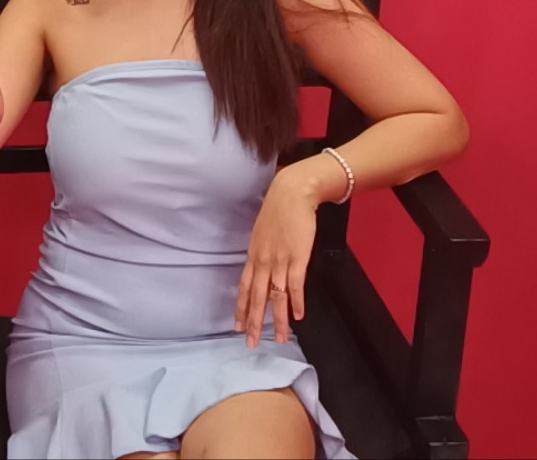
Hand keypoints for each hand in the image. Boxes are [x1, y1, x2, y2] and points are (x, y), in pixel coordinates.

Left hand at [234, 171, 318, 347]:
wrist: (292, 194)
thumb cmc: (278, 210)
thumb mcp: (262, 232)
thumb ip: (261, 251)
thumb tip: (262, 266)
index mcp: (254, 254)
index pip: (245, 287)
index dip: (242, 307)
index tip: (238, 325)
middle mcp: (263, 260)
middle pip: (257, 297)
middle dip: (254, 322)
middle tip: (251, 343)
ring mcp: (280, 260)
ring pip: (276, 297)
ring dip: (278, 320)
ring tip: (280, 339)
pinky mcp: (297, 258)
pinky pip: (295, 286)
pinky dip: (296, 302)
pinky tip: (298, 316)